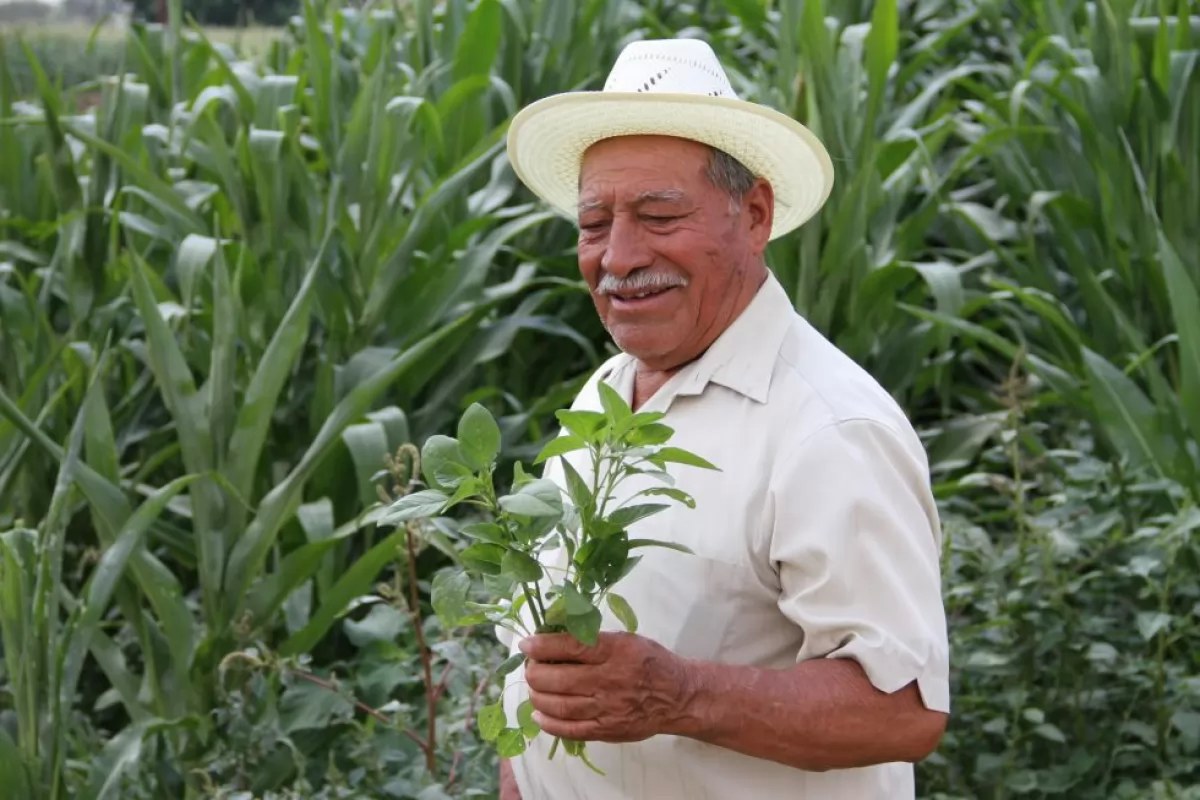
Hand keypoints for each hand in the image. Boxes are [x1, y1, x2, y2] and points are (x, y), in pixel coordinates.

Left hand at [519, 632, 696, 742]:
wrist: (678, 697)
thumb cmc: (650, 662)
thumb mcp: (627, 640)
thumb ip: (594, 640)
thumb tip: (554, 637)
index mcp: (615, 651)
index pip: (570, 646)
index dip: (542, 646)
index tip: (526, 644)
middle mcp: (609, 680)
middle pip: (557, 678)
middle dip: (534, 672)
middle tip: (531, 667)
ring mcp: (607, 708)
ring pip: (559, 705)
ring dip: (537, 696)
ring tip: (534, 688)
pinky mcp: (606, 730)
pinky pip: (569, 730)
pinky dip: (548, 723)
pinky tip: (539, 714)